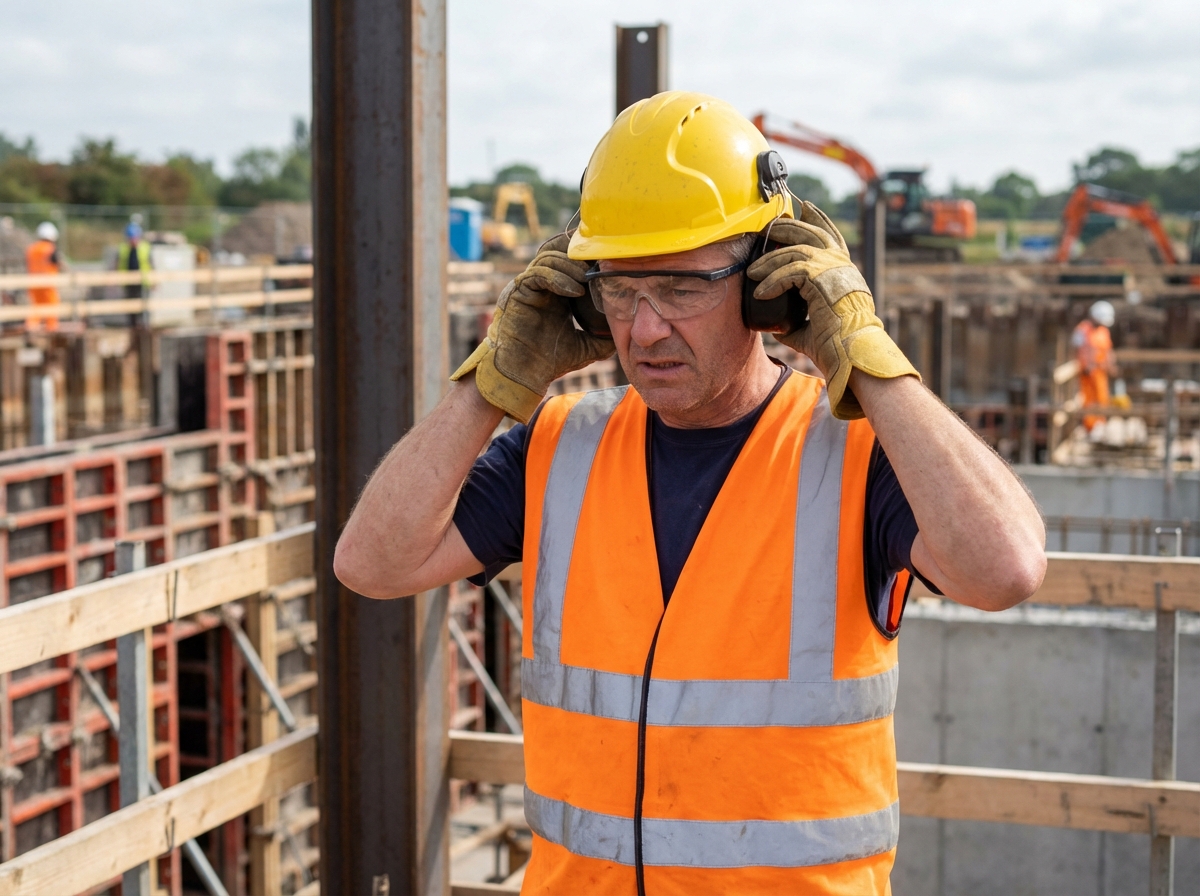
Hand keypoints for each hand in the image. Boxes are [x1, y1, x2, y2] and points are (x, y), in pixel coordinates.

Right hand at [451, 233, 614, 421]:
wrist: (525, 376)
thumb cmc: (550, 362)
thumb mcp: (586, 347)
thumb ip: (604, 337)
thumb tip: (628, 333)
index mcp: (555, 292)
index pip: (569, 261)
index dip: (587, 257)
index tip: (608, 261)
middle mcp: (540, 285)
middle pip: (557, 250)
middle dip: (578, 254)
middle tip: (598, 262)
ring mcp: (528, 286)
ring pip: (548, 258)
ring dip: (571, 266)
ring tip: (587, 279)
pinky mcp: (518, 292)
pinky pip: (538, 274)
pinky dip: (558, 278)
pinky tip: (575, 291)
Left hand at [747, 202, 918, 419]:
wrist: (851, 352)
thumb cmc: (836, 346)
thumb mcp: (812, 330)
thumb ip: (796, 323)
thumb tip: (777, 327)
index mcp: (844, 272)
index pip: (831, 237)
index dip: (819, 220)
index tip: (806, 209)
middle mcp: (841, 265)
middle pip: (812, 232)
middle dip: (789, 226)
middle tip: (769, 226)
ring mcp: (832, 268)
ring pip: (795, 250)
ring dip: (770, 260)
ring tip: (752, 271)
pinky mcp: (821, 276)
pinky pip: (790, 271)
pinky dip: (772, 281)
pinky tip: (760, 293)